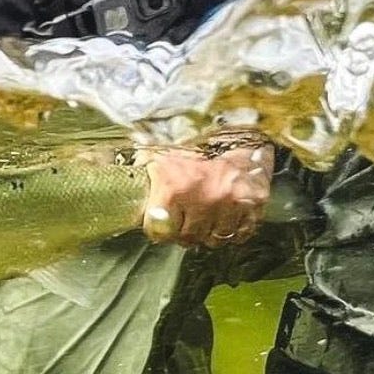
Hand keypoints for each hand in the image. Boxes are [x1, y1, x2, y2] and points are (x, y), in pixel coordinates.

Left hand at [140, 139, 273, 248]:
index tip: (160, 226)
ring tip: (205, 219)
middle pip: (188, 237)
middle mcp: (203, 198)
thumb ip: (142, 169)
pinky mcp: (253, 205)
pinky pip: (239, 234)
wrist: (240, 135)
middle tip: (184, 223)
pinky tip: (225, 219)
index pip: (160, 231)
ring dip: (208, 233)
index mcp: (174, 187)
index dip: (158, 230)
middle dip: (183, 233)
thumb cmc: (196, 148)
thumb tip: (120, 179)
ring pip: (214, 239)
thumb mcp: (162, 156)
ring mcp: (230, 204)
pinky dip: (232, 232)